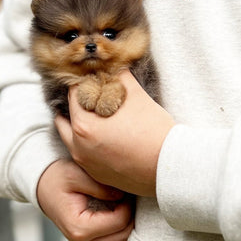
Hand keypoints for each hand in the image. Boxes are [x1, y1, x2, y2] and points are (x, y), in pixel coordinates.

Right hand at [36, 159, 133, 240]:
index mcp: (79, 229)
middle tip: (124, 190)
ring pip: (121, 236)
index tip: (123, 186)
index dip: (128, 203)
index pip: (120, 221)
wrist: (42, 186)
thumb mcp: (76, 174)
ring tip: (119, 195)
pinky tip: (114, 204)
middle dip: (129, 211)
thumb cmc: (58, 177)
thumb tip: (122, 196)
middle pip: (124, 233)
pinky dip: (119, 221)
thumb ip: (101, 186)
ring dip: (126, 217)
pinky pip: (114, 235)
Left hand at [55, 70, 173, 196]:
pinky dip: (88, 143)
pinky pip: (84, 153)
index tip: (97, 80)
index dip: (86, 83)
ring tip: (99, 116)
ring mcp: (86, 163)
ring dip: (81, 123)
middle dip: (81, 103)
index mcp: (83, 125)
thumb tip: (113, 66)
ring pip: (72, 137)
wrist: (170, 166)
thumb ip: (119, 76)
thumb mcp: (136, 95)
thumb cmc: (154, 131)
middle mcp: (78, 146)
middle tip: (98, 96)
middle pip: (69, 116)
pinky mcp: (96, 174)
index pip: (74, 94)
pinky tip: (107, 135)